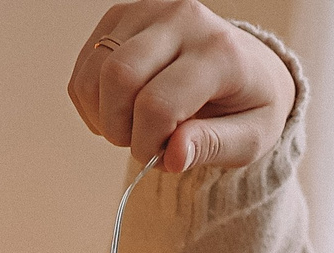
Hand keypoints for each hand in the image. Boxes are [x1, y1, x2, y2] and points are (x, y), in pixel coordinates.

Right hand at [69, 0, 297, 172]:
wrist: (247, 64)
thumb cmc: (248, 104)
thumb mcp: (250, 138)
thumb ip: (213, 147)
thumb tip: (171, 156)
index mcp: (220, 51)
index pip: (158, 103)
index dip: (147, 144)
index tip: (161, 157)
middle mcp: (182, 19)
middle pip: (118, 78)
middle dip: (119, 128)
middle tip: (141, 143)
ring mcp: (148, 11)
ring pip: (94, 74)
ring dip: (103, 116)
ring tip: (131, 126)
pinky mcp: (121, 16)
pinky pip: (83, 69)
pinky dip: (91, 102)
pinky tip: (119, 110)